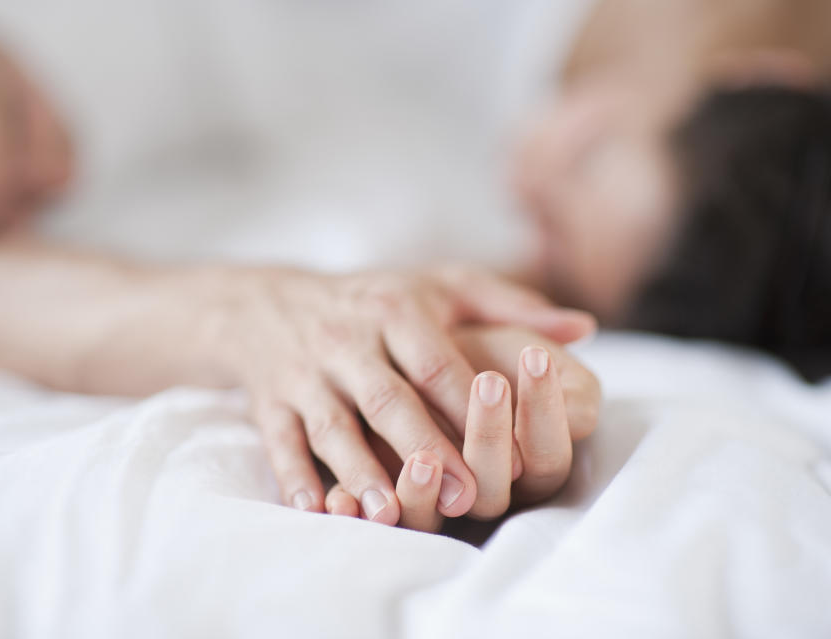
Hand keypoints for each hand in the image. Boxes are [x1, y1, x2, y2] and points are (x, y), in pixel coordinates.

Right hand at [226, 266, 594, 524]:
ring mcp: (305, 373)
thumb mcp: (438, 285)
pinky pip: (280, 441)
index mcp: (395, 309)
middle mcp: (347, 339)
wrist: (270, 304)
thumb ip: (508, 305)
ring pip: (333, 425)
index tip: (509, 451)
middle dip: (423, 447)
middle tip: (461, 496)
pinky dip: (294, 478)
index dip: (471, 407)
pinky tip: (315, 511)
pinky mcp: (271, 401)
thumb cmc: (374, 299)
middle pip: (387, 398)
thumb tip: (583, 329)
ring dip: (360, 470)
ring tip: (390, 514)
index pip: (437, 362)